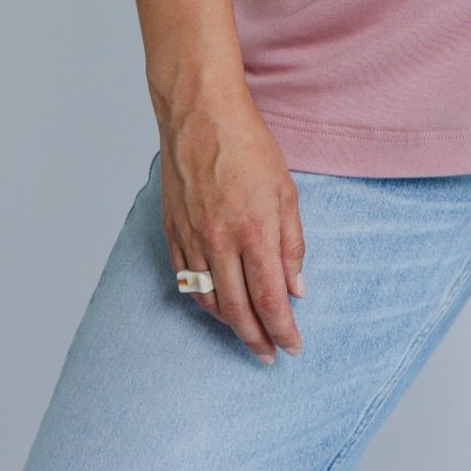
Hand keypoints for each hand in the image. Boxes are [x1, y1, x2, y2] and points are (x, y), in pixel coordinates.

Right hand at [158, 91, 305, 364]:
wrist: (200, 115)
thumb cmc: (248, 146)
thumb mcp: (286, 191)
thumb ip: (292, 243)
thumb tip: (297, 289)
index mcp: (254, 231)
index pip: (270, 299)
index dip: (282, 330)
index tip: (293, 348)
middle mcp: (220, 242)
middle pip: (238, 310)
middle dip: (256, 339)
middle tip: (270, 355)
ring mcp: (193, 239)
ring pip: (209, 301)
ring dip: (230, 326)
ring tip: (248, 335)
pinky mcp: (173, 232)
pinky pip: (187, 281)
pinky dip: (204, 302)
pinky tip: (217, 307)